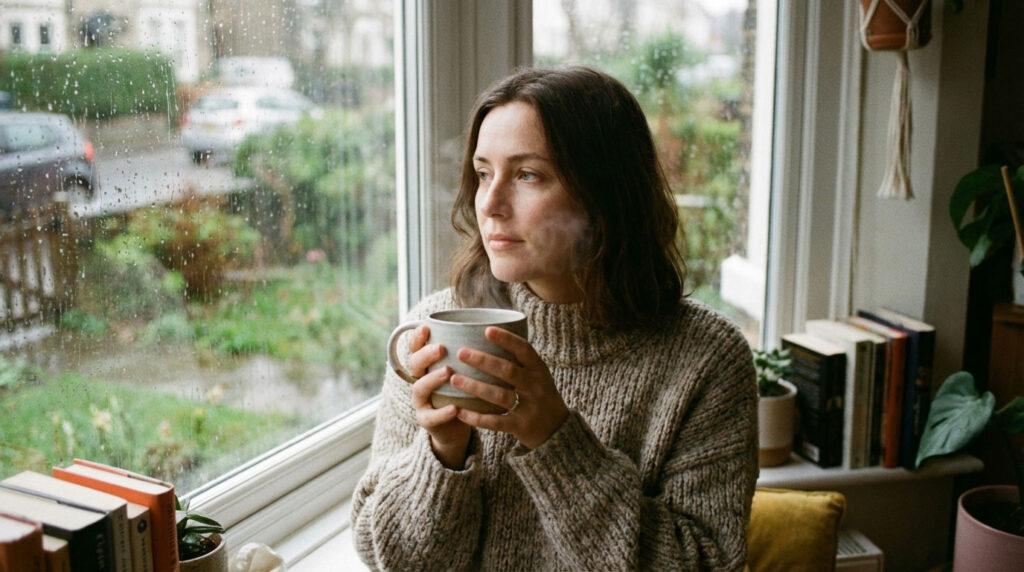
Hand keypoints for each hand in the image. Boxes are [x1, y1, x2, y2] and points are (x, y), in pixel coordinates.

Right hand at [404, 325, 470, 468]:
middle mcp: (420, 380)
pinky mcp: (427, 421)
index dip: (418, 337)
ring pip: (419, 388)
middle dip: (426, 354)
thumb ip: (469, 356)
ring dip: (432, 379)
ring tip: (447, 372)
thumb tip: (490, 328)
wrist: (456, 427)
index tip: (427, 326)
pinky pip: (431, 417)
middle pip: (414, 364)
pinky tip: (454, 408)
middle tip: (441, 348)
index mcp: (427, 366)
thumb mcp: (464, 372)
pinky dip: (443, 412)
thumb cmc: (462, 393)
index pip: (417, 348)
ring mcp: (421, 402)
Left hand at [451, 326, 567, 448]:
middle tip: (461, 352)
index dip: (506, 339)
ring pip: (499, 395)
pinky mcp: (521, 426)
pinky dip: (477, 417)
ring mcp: (530, 407)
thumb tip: (488, 334)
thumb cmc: (539, 395)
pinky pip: (496, 421)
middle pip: (508, 370)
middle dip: (483, 360)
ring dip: (475, 386)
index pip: (524, 350)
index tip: (487, 329)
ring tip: (455, 379)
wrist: (558, 429)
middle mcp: (536, 386)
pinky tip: (460, 412)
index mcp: (539, 370)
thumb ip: (518, 361)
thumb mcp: (537, 375)